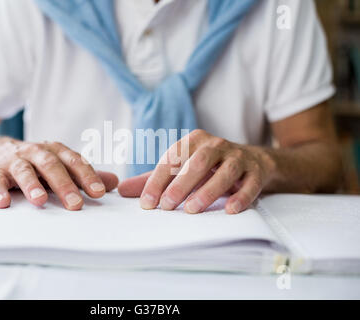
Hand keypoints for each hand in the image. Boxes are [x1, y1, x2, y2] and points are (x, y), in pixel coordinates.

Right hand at [0, 138, 118, 209]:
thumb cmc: (33, 162)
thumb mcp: (59, 165)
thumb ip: (83, 174)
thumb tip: (115, 182)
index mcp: (55, 151)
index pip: (74, 162)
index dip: (87, 176)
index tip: (99, 193)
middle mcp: (36, 152)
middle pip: (52, 166)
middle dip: (64, 185)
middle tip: (75, 204)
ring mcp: (14, 160)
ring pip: (24, 170)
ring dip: (32, 185)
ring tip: (40, 201)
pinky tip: (2, 203)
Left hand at [118, 129, 275, 213]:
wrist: (252, 162)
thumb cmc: (209, 167)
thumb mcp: (181, 169)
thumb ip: (154, 179)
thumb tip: (121, 191)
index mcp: (194, 141)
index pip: (172, 158)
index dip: (158, 180)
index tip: (147, 203)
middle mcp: (216, 145)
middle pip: (198, 162)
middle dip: (180, 184)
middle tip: (167, 206)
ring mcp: (238, 157)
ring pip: (225, 171)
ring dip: (208, 190)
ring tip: (193, 209)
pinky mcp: (256, 171)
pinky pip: (250, 183)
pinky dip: (241, 197)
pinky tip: (230, 211)